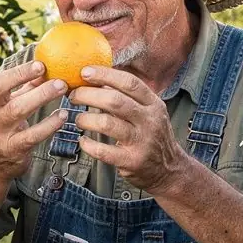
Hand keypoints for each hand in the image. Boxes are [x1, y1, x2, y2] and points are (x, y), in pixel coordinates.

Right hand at [0, 61, 66, 180]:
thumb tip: (48, 67)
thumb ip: (26, 87)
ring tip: (63, 91)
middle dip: (37, 89)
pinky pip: (33, 136)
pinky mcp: (14, 150)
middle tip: (60, 80)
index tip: (40, 64)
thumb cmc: (4, 125)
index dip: (19, 73)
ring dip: (43, 100)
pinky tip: (62, 116)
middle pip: (13, 100)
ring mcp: (1, 135)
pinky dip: (49, 125)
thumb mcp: (9, 104)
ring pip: (21, 114)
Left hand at [68, 66, 184, 192]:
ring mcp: (141, 142)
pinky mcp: (132, 161)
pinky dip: (88, 145)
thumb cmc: (153, 135)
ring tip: (78, 119)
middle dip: (88, 95)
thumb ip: (128, 97)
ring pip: (107, 124)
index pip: (129, 83)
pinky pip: (103, 151)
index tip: (85, 72)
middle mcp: (149, 121)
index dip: (105, 75)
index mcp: (153, 104)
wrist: (169, 169)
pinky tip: (83, 141)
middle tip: (74, 96)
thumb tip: (100, 80)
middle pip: (115, 101)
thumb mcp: (149, 112)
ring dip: (85, 119)